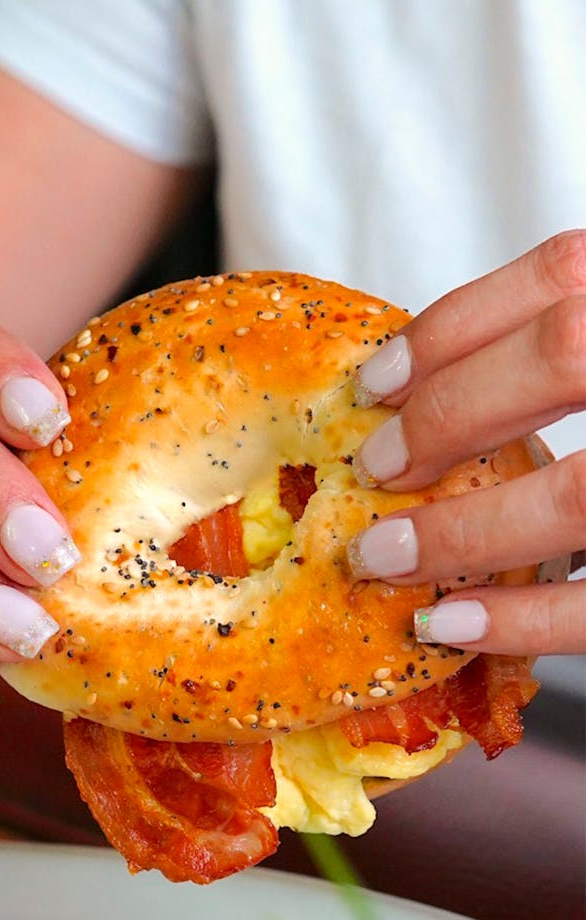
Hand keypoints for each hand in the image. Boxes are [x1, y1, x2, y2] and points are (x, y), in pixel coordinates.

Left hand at [349, 231, 584, 655]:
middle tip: (372, 466)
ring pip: (579, 495)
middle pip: (568, 353)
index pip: (567, 276)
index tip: (375, 380)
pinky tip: (452, 625)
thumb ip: (557, 366)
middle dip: (451, 411)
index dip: (459, 325)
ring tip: (381, 558)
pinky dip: (523, 620)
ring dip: (464, 531)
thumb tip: (430, 397)